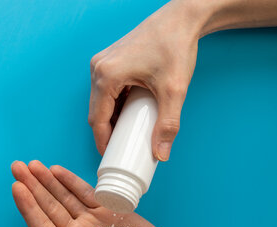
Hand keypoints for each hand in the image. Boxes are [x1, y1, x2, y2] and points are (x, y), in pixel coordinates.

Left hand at [11, 160, 184, 226]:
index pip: (41, 225)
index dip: (28, 206)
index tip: (16, 187)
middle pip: (48, 206)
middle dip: (32, 186)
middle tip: (17, 167)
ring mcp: (89, 222)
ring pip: (63, 196)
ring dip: (46, 181)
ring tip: (32, 164)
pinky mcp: (106, 211)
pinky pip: (84, 192)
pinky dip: (70, 181)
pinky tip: (55, 170)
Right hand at [89, 0, 202, 160]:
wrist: (181, 18)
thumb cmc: (175, 46)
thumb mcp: (174, 90)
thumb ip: (168, 124)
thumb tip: (161, 153)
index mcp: (107, 75)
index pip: (98, 119)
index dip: (102, 142)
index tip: (110, 157)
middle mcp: (98, 68)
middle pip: (96, 112)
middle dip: (107, 132)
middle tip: (121, 149)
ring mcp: (101, 63)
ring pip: (99, 102)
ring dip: (110, 119)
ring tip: (126, 133)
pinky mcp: (108, 61)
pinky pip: (104, 90)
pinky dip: (114, 105)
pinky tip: (127, 113)